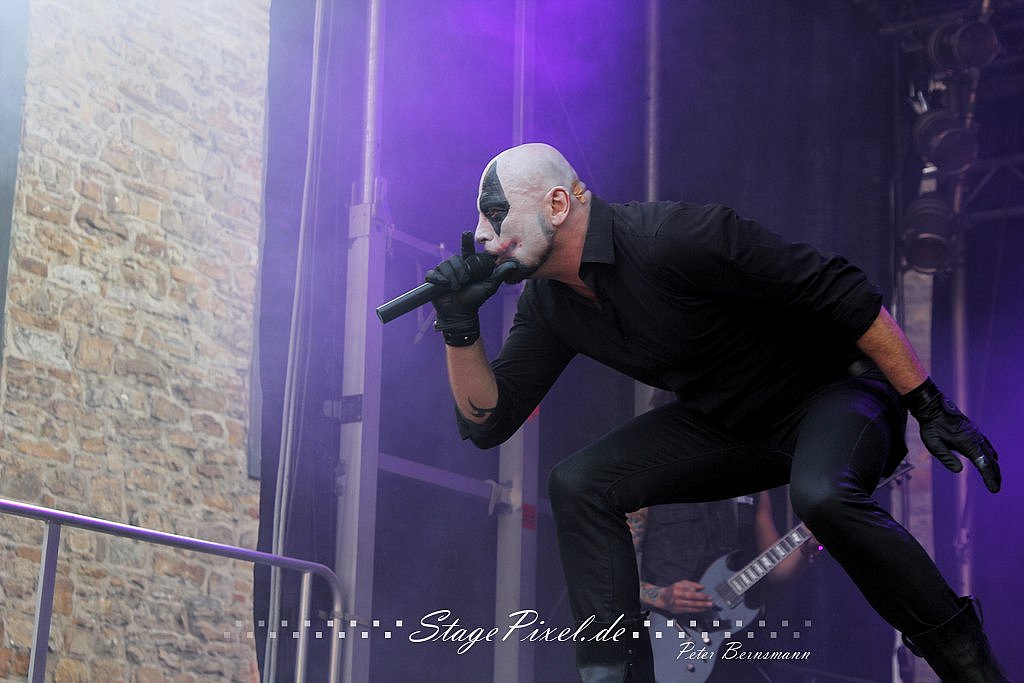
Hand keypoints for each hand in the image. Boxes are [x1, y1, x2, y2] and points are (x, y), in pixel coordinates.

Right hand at [426, 232, 516, 345]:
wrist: (460, 313)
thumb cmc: (474, 300)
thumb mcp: (489, 286)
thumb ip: (500, 274)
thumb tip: (514, 264)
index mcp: (467, 266)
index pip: (466, 250)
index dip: (466, 241)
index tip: (467, 233)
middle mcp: (455, 267)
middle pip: (455, 259)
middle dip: (461, 270)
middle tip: (465, 282)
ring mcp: (444, 272)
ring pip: (445, 265)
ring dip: (452, 277)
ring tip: (456, 287)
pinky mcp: (434, 279)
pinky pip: (434, 273)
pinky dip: (439, 278)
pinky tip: (443, 284)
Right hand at [642, 580, 713, 614]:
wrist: (661, 598)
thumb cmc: (672, 589)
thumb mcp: (681, 583)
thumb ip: (692, 584)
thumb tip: (702, 587)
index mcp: (677, 588)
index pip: (691, 592)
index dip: (701, 595)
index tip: (708, 596)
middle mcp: (676, 597)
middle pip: (692, 600)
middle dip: (703, 601)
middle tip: (711, 602)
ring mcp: (676, 604)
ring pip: (691, 606)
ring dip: (701, 607)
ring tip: (709, 606)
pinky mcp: (677, 611)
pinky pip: (689, 611)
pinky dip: (697, 610)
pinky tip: (703, 609)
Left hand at [903, 377, 1000, 492]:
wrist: (933, 406)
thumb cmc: (931, 426)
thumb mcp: (934, 444)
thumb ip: (946, 458)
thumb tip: (959, 470)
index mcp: (968, 443)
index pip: (983, 464)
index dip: (989, 478)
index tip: (994, 489)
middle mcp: (976, 438)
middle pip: (990, 460)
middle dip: (994, 475)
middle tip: (996, 488)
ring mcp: (976, 434)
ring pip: (990, 452)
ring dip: (994, 466)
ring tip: (996, 477)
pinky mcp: (973, 430)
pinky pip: (986, 444)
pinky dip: (991, 454)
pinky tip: (993, 458)